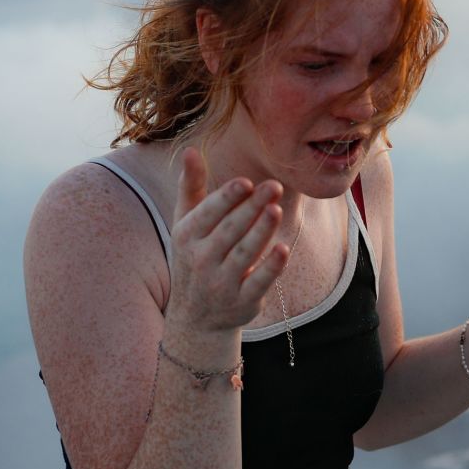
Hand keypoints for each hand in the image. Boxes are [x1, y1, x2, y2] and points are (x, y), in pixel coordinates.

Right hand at [164, 148, 289, 333]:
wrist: (196, 319)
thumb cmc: (194, 257)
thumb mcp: (185, 224)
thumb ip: (190, 187)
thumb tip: (190, 149)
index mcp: (186, 237)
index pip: (208, 214)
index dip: (226, 198)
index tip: (246, 183)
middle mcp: (200, 260)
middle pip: (229, 230)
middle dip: (252, 208)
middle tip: (274, 186)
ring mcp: (221, 283)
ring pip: (244, 254)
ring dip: (261, 232)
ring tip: (277, 209)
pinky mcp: (242, 301)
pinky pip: (258, 282)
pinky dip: (270, 267)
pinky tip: (284, 249)